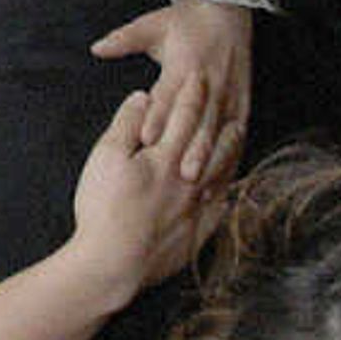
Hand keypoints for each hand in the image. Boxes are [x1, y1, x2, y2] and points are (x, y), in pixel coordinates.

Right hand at [71, 89, 223, 291]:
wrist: (113, 264)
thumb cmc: (103, 209)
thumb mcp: (106, 158)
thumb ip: (126, 125)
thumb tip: (143, 98)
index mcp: (165, 158)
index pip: (184, 116)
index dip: (191, 92)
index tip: (199, 75)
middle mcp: (189, 180)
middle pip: (211, 140)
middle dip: (219, 115)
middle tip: (229, 98)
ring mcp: (197, 208)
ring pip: (221, 170)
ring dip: (230, 148)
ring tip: (237, 133)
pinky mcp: (198, 233)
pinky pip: (221, 205)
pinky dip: (228, 187)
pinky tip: (230, 184)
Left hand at [94, 0, 253, 185]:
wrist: (226, 9)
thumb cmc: (184, 21)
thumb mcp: (152, 24)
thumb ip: (124, 38)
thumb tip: (96, 48)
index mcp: (184, 64)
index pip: (169, 94)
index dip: (158, 116)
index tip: (146, 138)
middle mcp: (208, 82)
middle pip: (199, 119)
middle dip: (191, 148)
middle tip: (180, 175)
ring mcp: (229, 95)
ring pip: (221, 132)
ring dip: (212, 159)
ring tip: (200, 185)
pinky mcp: (243, 103)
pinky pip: (238, 134)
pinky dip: (231, 157)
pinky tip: (221, 180)